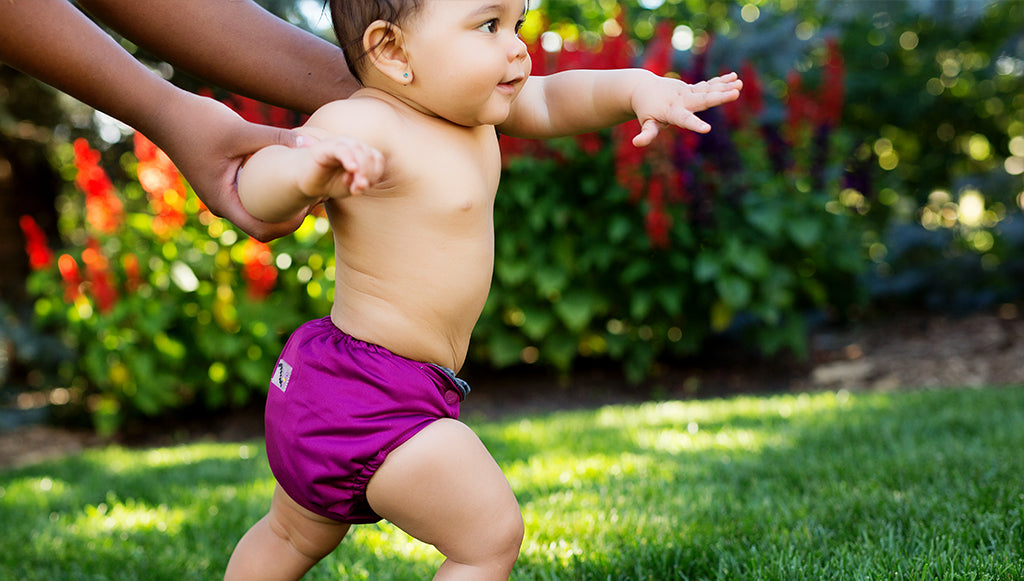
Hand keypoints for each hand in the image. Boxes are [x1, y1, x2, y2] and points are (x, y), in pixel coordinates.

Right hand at [146, 95, 312, 241]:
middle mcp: (224, 203)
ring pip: (260, 209)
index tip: (310, 204)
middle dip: (293, 213)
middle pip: (265, 223)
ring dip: (284, 202)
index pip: (263, 231)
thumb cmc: (196, 121)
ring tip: (308, 181)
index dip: (291, 224)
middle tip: (317, 193)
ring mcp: (224, 193)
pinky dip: (273, 189)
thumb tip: (314, 144)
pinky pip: (254, 194)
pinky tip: (289, 168)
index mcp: (224, 202)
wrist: (161, 111)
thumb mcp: (240, 130)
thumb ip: (276, 138)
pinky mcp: (225, 181)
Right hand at [294, 136, 384, 199]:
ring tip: (358, 185)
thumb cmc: (329, 182)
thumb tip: (363, 184)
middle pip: (370, 155)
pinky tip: (351, 169)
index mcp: (361, 153)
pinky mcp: (326, 146)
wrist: (304, 181)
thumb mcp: (348, 187)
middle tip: (360, 189)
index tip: (364, 188)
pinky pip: (341, 148)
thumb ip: (359, 185)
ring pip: (358, 150)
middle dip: (368, 174)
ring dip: (362, 168)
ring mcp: (339, 144)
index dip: (375, 174)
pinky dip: (349, 158)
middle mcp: (352, 145)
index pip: (377, 159)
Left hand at [630, 72, 742, 146]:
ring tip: (739, 84)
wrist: (643, 88)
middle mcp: (682, 99)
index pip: (684, 119)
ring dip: (724, 86)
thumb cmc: (646, 110)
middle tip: (735, 94)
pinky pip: (708, 85)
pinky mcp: (691, 88)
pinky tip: (734, 78)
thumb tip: (636, 143)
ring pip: (708, 89)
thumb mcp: (646, 123)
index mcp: (672, 111)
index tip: (707, 129)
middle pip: (703, 99)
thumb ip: (646, 134)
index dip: (695, 124)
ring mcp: (687, 92)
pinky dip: (720, 81)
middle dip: (719, 97)